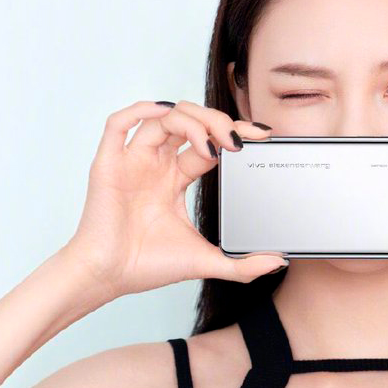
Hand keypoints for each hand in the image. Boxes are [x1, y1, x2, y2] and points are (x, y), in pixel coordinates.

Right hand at [64, 99, 286, 299]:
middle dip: (218, 122)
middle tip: (238, 140)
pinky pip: (120, 123)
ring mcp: (132, 161)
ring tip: (212, 142)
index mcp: (175, 179)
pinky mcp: (109, 163)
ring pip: (163, 117)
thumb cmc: (147, 266)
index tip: (262, 136)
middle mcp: (155, 164)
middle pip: (189, 123)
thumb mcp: (206, 261)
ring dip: (192, 121)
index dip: (234, 133)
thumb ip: (242, 264)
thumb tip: (278, 262)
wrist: (109, 277)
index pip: (209, 142)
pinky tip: (166, 115)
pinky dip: (142, 110)